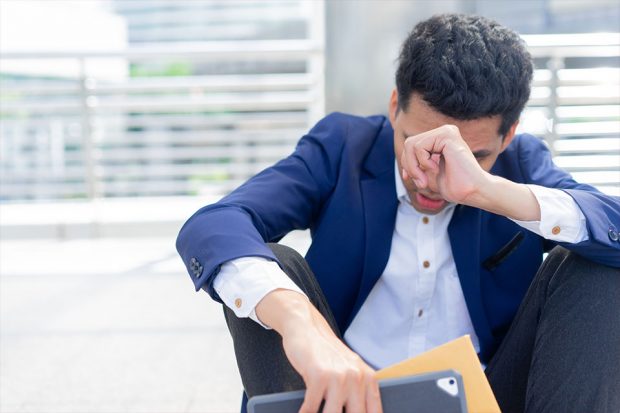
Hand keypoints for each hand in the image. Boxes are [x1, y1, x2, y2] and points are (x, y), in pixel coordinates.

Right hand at [256, 290, 382, 412]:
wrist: (306, 327)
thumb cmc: (325, 352)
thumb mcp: (349, 368)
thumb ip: (357, 390)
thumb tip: (357, 411)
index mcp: (368, 378)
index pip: (374, 412)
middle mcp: (356, 377)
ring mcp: (338, 376)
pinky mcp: (318, 375)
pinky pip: (311, 407)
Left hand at [400, 124, 487, 204]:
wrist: (472, 192)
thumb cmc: (454, 186)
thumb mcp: (428, 174)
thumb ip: (416, 164)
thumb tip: (403, 157)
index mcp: (440, 140)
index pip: (411, 146)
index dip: (407, 164)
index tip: (414, 180)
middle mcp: (444, 132)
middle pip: (409, 143)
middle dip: (409, 166)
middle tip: (421, 183)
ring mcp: (447, 131)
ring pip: (411, 144)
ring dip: (414, 167)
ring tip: (426, 180)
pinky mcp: (447, 135)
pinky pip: (419, 146)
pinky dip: (422, 162)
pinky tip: (436, 169)